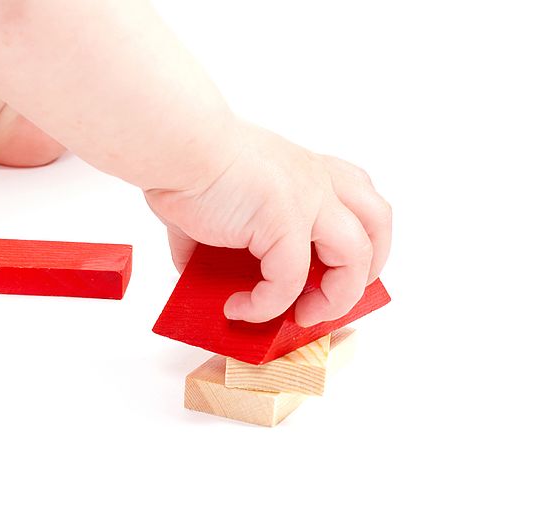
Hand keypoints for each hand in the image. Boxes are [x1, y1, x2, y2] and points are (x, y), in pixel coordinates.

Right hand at [145, 122, 391, 326]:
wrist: (174, 143)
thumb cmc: (187, 160)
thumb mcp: (217, 199)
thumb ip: (214, 233)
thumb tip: (193, 266)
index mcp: (307, 169)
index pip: (357, 201)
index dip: (358, 240)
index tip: (332, 274)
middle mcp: (317, 181)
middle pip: (378, 222)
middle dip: (369, 266)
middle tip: (334, 296)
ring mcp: (308, 200)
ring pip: (355, 256)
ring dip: (336, 297)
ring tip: (301, 316)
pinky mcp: (286, 222)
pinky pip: (289, 281)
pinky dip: (267, 305)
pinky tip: (239, 309)